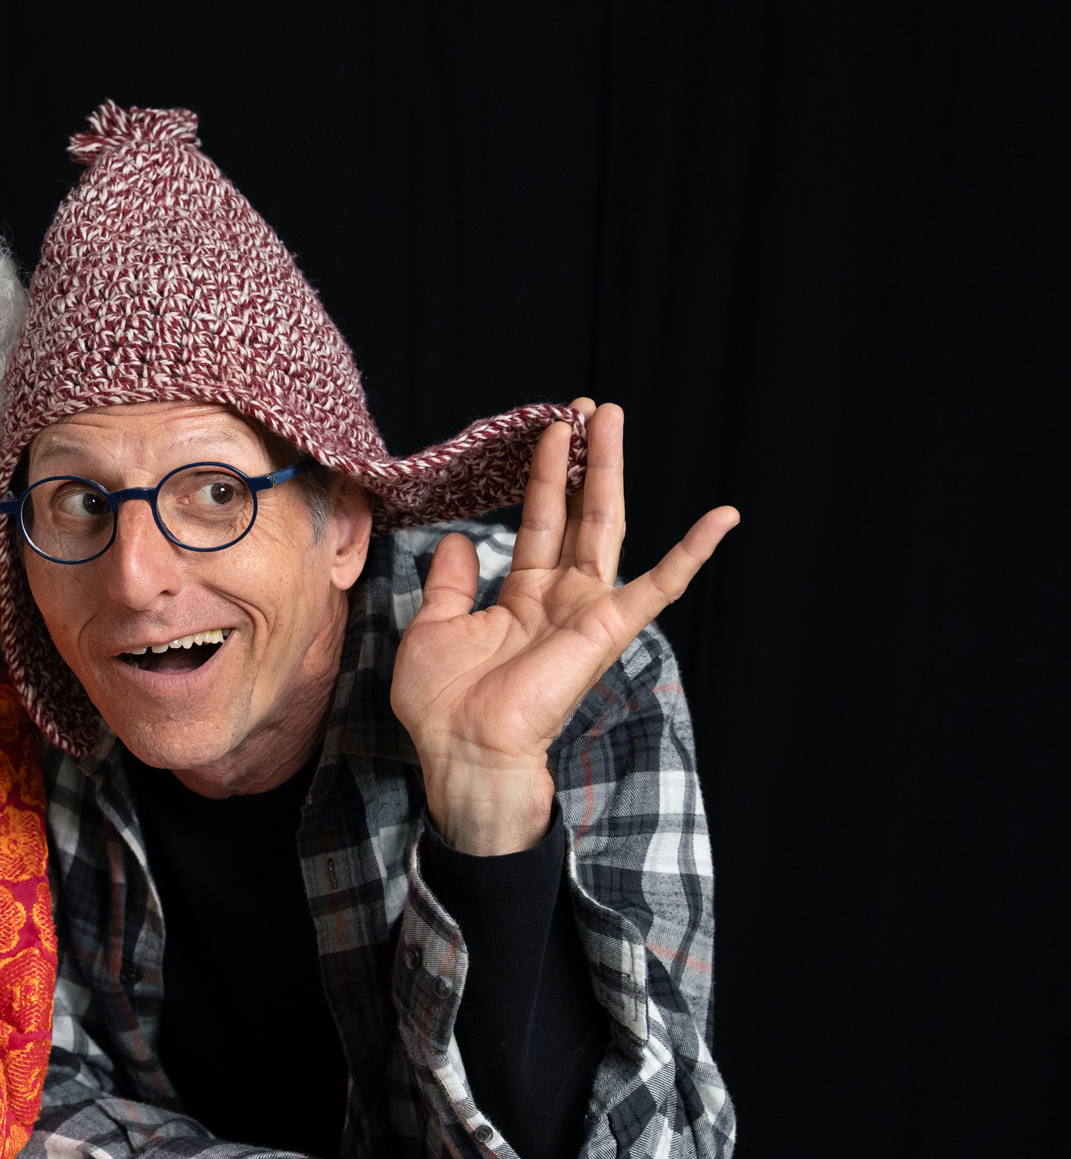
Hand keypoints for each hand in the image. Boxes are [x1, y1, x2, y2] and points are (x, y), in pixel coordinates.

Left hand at [389, 399, 737, 853]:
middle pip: (578, 513)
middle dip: (583, 459)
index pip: (539, 522)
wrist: (462, 751)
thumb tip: (460, 541)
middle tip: (588, 407)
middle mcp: (560, 600)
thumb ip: (451, 583)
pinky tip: (724, 515)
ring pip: (606, 527)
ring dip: (611, 472)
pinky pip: (659, 588)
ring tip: (611, 417)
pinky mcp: (606, 630)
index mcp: (523, 599)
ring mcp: (586, 613)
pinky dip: (692, 553)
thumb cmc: (444, 705)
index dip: (545, 476)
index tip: (549, 429)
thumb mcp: (434, 627)